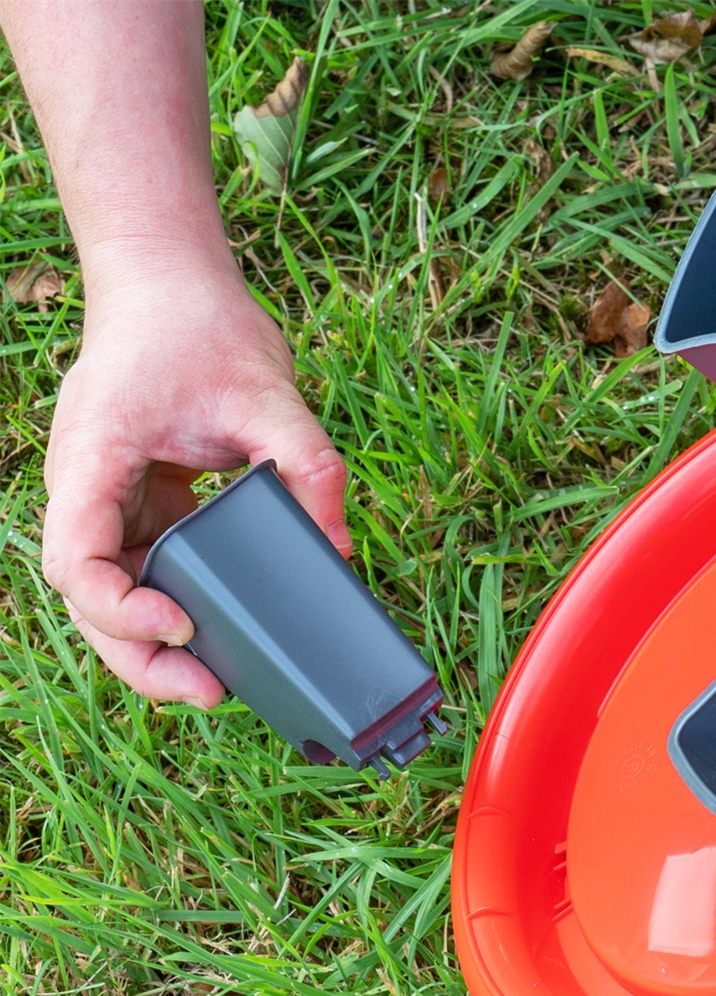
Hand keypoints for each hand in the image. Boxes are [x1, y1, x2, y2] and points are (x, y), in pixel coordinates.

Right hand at [41, 253, 350, 706]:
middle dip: (140, 656)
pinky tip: (222, 638)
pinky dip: (177, 608)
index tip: (184, 624)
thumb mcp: (265, 388)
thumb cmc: (200, 325)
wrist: (172, 285)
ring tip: (218, 682)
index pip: (77, 559)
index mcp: (92, 456)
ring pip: (114, 595)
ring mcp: (108, 501)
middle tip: (211, 691)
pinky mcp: (140, 506)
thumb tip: (339, 545)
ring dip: (154, 646)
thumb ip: (306, 461)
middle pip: (90, 599)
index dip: (123, 610)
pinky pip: (148, 572)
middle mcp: (86, 489)